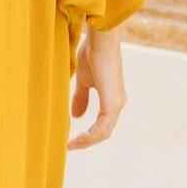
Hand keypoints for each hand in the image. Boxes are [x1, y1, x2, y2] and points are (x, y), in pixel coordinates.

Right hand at [67, 24, 126, 149]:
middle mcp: (118, 104)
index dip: (87, 135)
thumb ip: (81, 98)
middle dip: (86, 141)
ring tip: (70, 145)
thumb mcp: (84, 80)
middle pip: (103, 132)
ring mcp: (117, 105)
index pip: (102, 124)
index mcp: (112, 98)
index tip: (70, 140)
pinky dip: (88, 136)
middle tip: (69, 146)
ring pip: (103, 133)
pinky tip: (76, 139)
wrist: (100, 41)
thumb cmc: (92, 54)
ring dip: (86, 141)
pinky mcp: (112, 104)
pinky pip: (101, 129)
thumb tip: (76, 116)